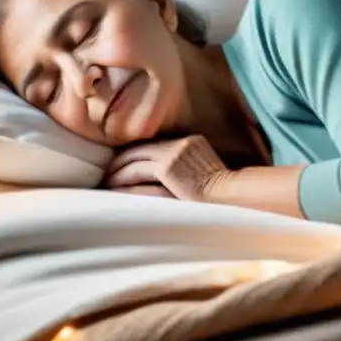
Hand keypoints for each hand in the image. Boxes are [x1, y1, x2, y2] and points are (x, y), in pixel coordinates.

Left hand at [105, 135, 230, 201]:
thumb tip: (168, 182)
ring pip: (134, 159)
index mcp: (190, 143)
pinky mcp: (167, 167)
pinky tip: (113, 188)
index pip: (154, 146)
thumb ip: (186, 172)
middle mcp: (179, 143)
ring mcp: (173, 153)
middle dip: (121, 162)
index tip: (123, 167)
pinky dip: (122, 180)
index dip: (136, 156)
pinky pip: (136, 172)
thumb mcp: (205, 175)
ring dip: (117, 172)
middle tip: (107, 174)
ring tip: (106, 183)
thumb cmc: (223, 197)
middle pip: (140, 149)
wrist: (233, 198)